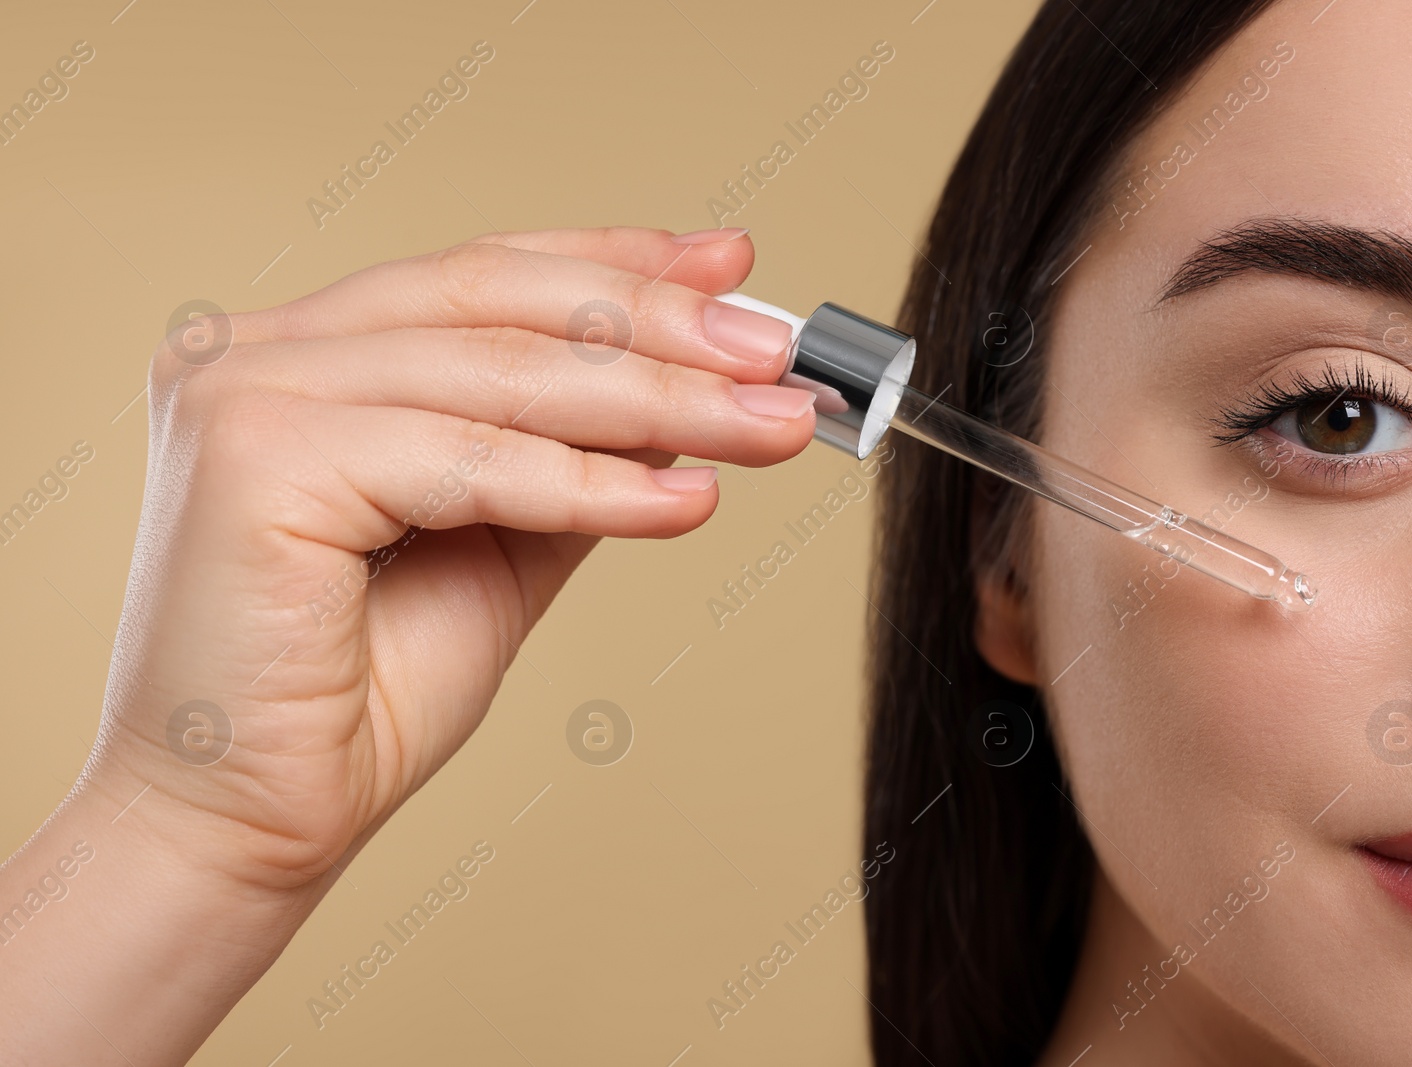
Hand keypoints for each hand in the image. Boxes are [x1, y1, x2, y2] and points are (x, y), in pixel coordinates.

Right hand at [91, 225, 813, 900]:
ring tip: (769, 424)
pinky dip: (591, 483)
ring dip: (658, 399)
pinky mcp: (256, 460)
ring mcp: (243, 393)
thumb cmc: (362, 691)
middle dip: (658, 325)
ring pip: (499, 373)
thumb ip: (572, 454)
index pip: (480, 275)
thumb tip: (687, 388)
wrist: (253, 823)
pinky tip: (686, 500)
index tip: (730, 267)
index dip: (615, 263)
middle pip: (497, 302)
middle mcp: (256, 353)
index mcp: (301, 355)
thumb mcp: (502, 541)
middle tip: (777, 352)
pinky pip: (470, 458)